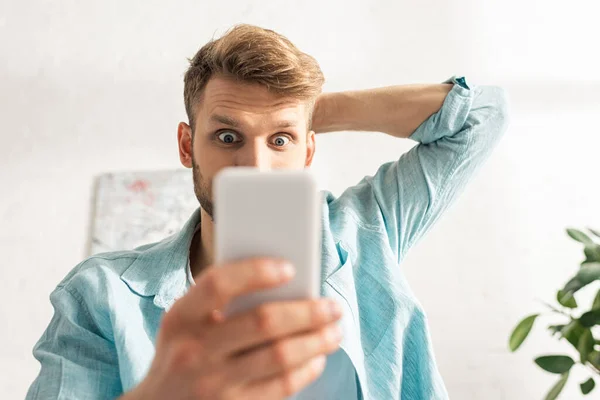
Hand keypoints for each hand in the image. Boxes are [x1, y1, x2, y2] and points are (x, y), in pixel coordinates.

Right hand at [121, 258, 342, 399]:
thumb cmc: (183, 351)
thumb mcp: (186, 322)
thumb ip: (221, 300)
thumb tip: (285, 281)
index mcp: (181, 318)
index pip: (218, 284)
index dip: (256, 271)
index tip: (290, 268)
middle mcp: (194, 352)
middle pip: (263, 322)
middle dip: (308, 311)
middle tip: (334, 306)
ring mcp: (214, 385)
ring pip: (280, 356)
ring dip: (317, 341)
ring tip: (335, 330)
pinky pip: (282, 387)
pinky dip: (308, 369)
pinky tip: (317, 357)